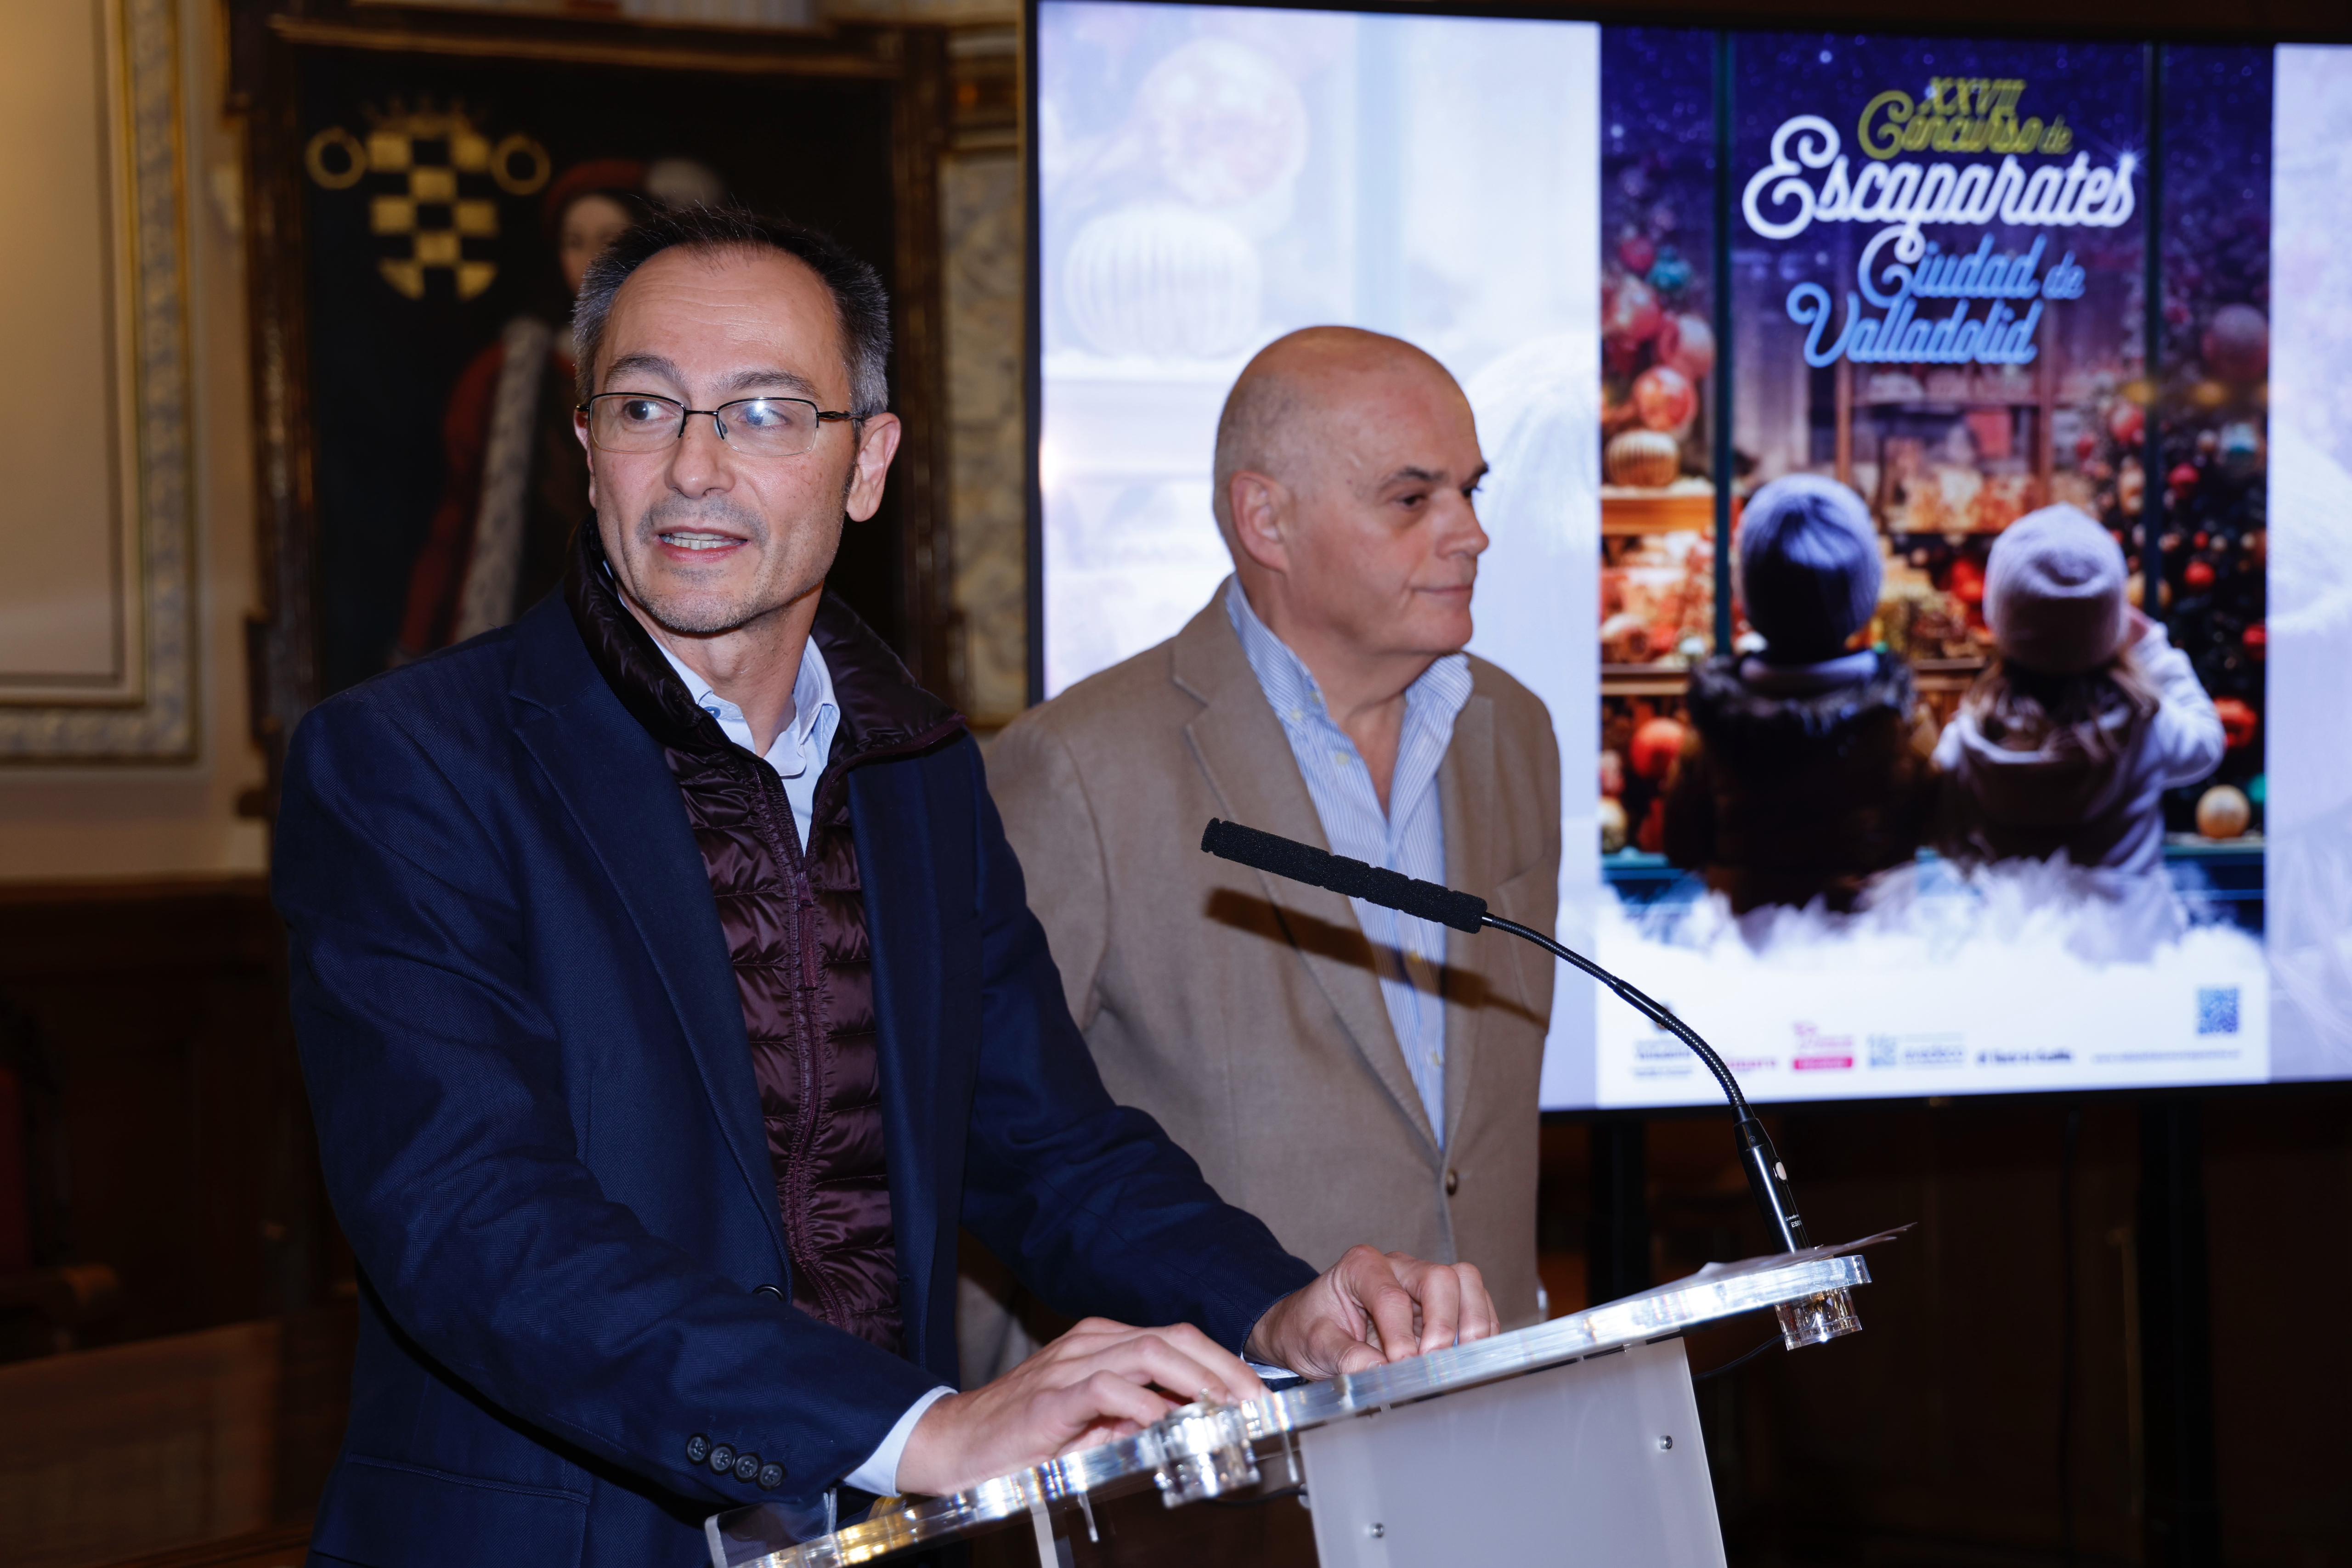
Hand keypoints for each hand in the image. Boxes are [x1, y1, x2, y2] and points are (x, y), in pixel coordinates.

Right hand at [895, 1317, 1264, 1496]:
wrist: (952, 1444)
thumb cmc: (1022, 1436)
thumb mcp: (1090, 1423)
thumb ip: (1134, 1416)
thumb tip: (1187, 1423)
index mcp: (1102, 1343)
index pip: (1177, 1339)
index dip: (1222, 1363)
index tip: (1255, 1395)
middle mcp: (1090, 1343)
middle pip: (1174, 1337)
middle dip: (1223, 1368)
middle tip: (1257, 1402)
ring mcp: (1068, 1366)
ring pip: (1150, 1352)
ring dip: (1197, 1381)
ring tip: (1227, 1409)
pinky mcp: (1049, 1398)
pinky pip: (1106, 1388)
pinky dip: (1143, 1403)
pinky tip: (1166, 1422)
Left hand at [1244, 1245, 1495, 1377]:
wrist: (1310, 1329)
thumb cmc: (1311, 1329)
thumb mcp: (1314, 1343)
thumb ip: (1343, 1356)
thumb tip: (1376, 1372)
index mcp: (1361, 1266)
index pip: (1391, 1296)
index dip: (1400, 1334)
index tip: (1400, 1366)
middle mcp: (1398, 1266)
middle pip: (1440, 1278)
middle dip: (1444, 1324)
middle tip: (1433, 1362)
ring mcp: (1423, 1281)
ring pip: (1466, 1283)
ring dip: (1471, 1324)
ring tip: (1459, 1362)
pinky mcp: (1443, 1302)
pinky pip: (1475, 1304)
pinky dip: (1480, 1331)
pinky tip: (1468, 1358)